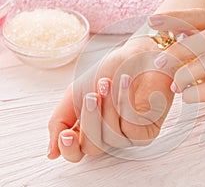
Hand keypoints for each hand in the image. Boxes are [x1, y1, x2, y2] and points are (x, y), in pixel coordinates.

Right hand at [47, 36, 173, 161]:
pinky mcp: (147, 132)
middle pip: (91, 147)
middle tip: (92, 95)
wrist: (137, 56)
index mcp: (89, 130)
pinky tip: (124, 83)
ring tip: (108, 82)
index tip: (66, 134)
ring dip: (108, 107)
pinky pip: (131, 128)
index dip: (69, 149)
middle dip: (90, 119)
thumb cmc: (108, 73)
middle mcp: (108, 137)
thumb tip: (51, 153)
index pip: (76, 153)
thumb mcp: (76, 93)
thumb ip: (61, 121)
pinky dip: (124, 103)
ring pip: (111, 138)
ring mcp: (128, 136)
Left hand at [149, 8, 204, 123]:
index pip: (203, 17)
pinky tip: (188, 96)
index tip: (153, 21)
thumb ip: (200, 46)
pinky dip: (195, 93)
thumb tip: (167, 43)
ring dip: (185, 73)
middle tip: (160, 62)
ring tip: (175, 85)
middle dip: (179, 48)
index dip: (177, 17)